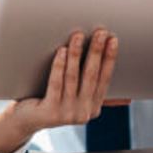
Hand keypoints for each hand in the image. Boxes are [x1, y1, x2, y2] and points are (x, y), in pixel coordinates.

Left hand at [0, 29, 124, 152]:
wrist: (25, 121)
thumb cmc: (51, 102)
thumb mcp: (76, 100)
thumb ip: (95, 94)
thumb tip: (127, 98)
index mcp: (93, 108)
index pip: (105, 79)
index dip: (109, 58)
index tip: (112, 40)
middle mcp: (83, 113)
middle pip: (91, 76)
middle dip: (96, 51)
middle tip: (100, 32)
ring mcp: (67, 114)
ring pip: (73, 77)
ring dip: (76, 54)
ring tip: (78, 35)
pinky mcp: (51, 112)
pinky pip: (56, 83)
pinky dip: (59, 66)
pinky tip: (61, 51)